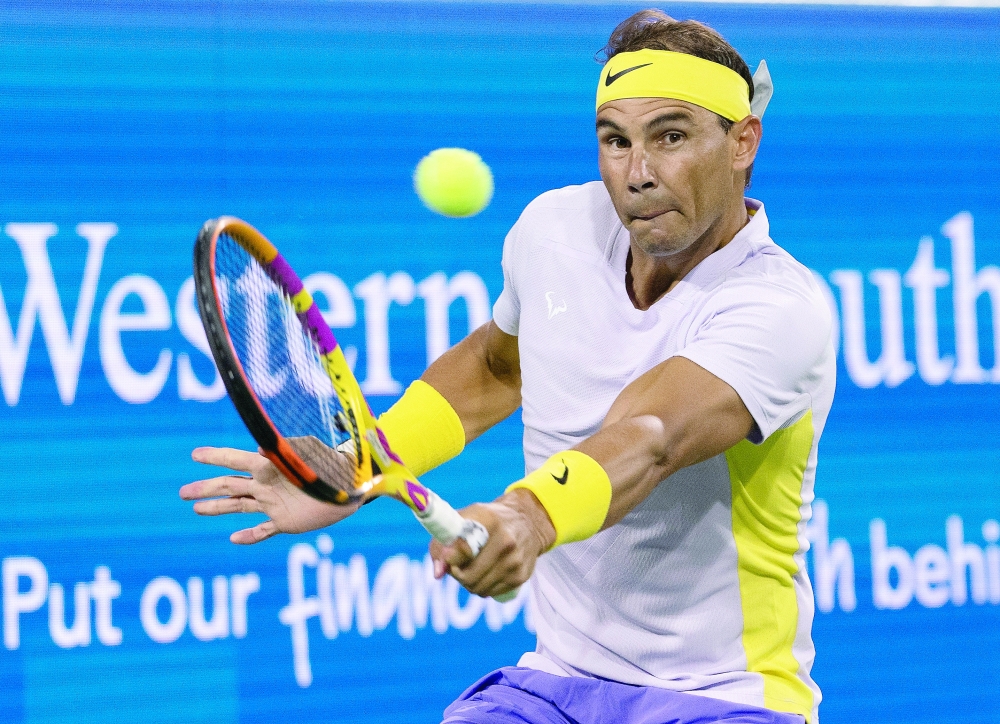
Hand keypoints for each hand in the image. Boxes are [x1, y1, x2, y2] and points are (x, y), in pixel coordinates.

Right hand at [180, 447, 359, 543]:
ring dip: (217, 508)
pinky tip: (233, 539)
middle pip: (229, 486)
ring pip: (239, 507)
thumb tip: (259, 452)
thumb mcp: (310, 450)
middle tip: (182, 492)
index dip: (215, 457)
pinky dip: (249, 536)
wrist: (352, 486)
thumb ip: (287, 448)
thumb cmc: (332, 463)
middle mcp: (267, 485)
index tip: (195, 454)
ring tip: (196, 509)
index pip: (236, 460)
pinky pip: (263, 530)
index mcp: (270, 466)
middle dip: (205, 488)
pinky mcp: (286, 521)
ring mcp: (274, 504)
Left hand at [429, 488, 555, 597]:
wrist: (528, 521)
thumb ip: (443, 542)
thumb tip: (438, 573)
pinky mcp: (521, 576)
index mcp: (490, 522)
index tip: (448, 558)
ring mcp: (515, 561)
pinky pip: (491, 593)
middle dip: (457, 575)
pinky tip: (485, 573)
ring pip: (479, 588)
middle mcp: (506, 542)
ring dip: (469, 583)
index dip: (450, 560)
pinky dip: (483, 587)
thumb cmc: (488, 520)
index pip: (462, 551)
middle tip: (457, 567)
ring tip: (471, 568)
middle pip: (469, 577)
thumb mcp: (465, 518)